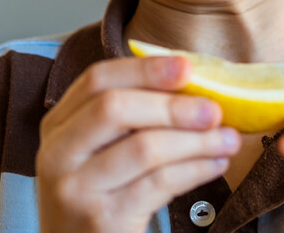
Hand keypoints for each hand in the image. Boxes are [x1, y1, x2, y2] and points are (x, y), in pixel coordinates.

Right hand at [36, 56, 240, 232]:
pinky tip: (216, 164)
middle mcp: (56, 155)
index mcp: (58, 126)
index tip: (187, 66)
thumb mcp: (101, 152)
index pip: (97, 80)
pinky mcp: (102, 219)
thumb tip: (191, 79)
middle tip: (215, 110)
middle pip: (115, 109)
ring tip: (228, 140)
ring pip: (144, 148)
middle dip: (173, 106)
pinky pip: (158, 183)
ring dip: (196, 141)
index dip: (144, 68)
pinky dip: (195, 169)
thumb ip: (132, 116)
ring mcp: (74, 189)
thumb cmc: (103, 195)